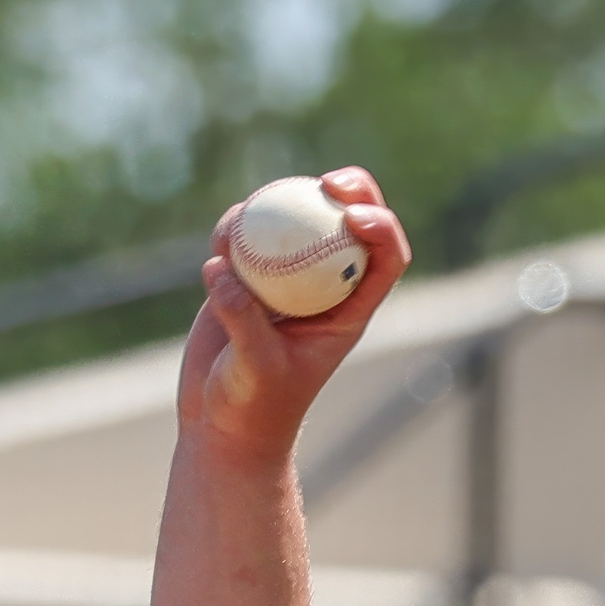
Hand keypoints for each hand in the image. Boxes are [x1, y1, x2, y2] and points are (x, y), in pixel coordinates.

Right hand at [177, 167, 412, 467]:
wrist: (223, 422)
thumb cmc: (253, 407)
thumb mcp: (254, 369)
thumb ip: (242, 320)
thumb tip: (222, 268)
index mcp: (349, 312)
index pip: (385, 261)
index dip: (383, 229)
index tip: (354, 215)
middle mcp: (325, 287)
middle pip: (351, 224)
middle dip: (352, 191)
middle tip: (327, 183)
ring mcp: (287, 278)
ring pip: (297, 219)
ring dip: (278, 205)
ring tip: (240, 227)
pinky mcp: (247, 275)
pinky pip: (247, 235)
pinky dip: (235, 227)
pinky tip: (220, 241)